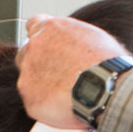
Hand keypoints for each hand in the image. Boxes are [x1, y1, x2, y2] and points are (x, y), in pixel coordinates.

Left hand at [17, 14, 131, 129]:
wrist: (106, 87)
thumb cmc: (106, 63)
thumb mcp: (92, 36)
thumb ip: (72, 38)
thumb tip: (72, 44)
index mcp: (50, 28)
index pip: (33, 25)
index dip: (41, 38)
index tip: (47, 47)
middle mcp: (34, 46)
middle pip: (26, 53)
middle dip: (38, 63)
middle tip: (57, 75)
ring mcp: (28, 71)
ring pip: (27, 78)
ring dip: (40, 84)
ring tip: (64, 93)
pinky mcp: (29, 95)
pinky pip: (33, 100)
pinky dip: (44, 104)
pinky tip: (62, 106)